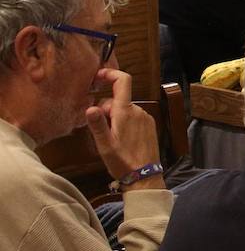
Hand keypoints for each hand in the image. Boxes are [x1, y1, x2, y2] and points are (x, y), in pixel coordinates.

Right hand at [86, 68, 161, 187]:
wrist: (145, 176)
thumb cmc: (123, 161)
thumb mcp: (105, 145)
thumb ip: (97, 124)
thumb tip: (90, 107)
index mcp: (126, 112)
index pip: (123, 81)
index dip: (110, 74)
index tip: (97, 76)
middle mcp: (138, 110)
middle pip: (117, 101)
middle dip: (105, 111)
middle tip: (99, 132)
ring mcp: (145, 118)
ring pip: (124, 110)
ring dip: (114, 119)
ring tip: (110, 139)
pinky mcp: (149, 126)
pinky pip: (132, 118)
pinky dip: (123, 123)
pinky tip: (120, 139)